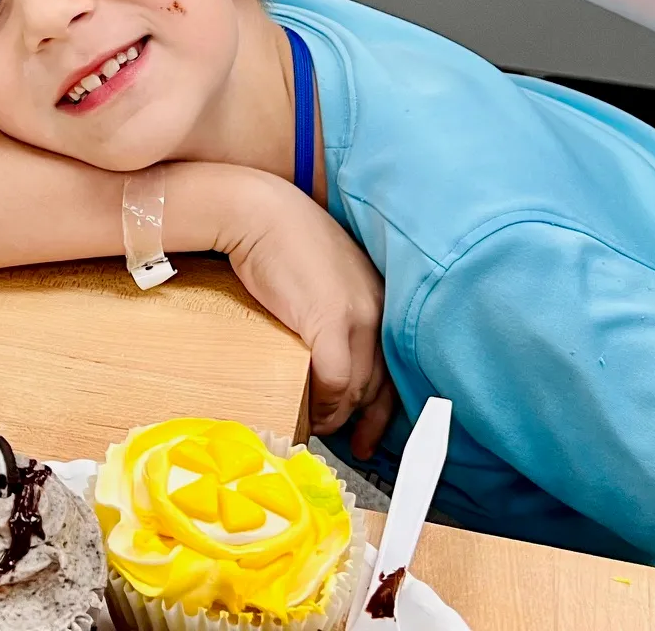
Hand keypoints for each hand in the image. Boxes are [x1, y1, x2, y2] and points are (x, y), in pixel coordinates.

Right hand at [219, 174, 394, 446]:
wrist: (258, 211)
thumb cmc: (281, 235)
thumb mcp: (324, 272)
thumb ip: (336, 304)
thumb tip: (322, 343)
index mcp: (381, 298)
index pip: (395, 366)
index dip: (385, 408)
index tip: (369, 433)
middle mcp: (379, 310)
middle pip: (380, 384)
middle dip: (365, 421)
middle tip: (348, 443)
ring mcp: (358, 318)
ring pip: (358, 389)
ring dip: (338, 416)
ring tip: (317, 428)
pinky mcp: (330, 323)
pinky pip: (336, 382)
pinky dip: (324, 403)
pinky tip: (310, 410)